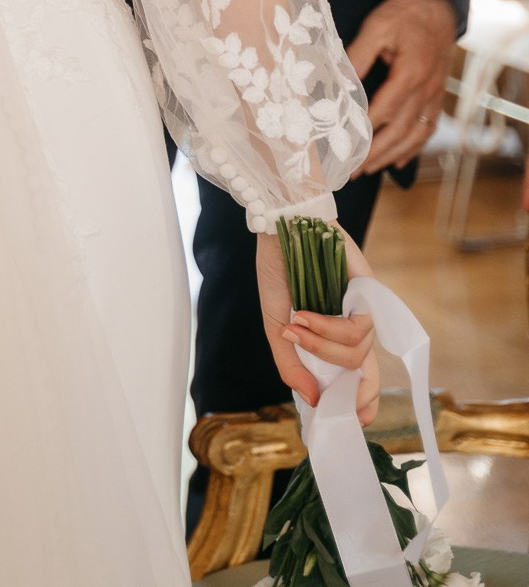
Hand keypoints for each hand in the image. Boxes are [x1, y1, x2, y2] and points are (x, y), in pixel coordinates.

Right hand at [256, 228, 379, 424]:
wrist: (281, 223)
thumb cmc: (278, 268)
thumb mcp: (275, 323)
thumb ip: (290, 364)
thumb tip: (312, 400)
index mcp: (333, 332)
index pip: (358, 375)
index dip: (362, 401)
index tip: (356, 421)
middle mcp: (352, 323)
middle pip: (366, 372)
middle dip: (352, 392)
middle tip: (336, 402)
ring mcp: (363, 308)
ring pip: (356, 353)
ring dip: (321, 346)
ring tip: (296, 324)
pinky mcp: (370, 291)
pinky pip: (358, 329)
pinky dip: (329, 329)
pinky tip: (305, 315)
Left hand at [345, 0, 455, 174]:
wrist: (438, 8)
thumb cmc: (406, 14)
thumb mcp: (378, 25)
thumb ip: (359, 53)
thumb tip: (340, 79)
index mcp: (411, 73)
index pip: (384, 109)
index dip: (364, 130)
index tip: (344, 145)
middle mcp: (426, 90)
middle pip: (400, 130)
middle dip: (375, 152)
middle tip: (351, 169)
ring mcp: (434, 95)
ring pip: (415, 134)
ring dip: (391, 154)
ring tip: (368, 169)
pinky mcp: (436, 96)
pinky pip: (428, 128)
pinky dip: (413, 147)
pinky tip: (398, 159)